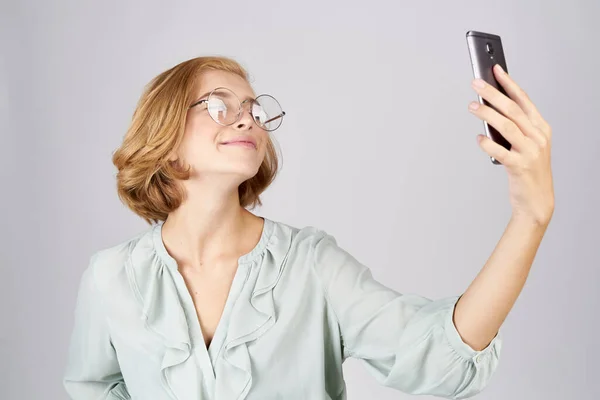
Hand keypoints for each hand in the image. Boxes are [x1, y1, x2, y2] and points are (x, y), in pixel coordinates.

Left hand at [468, 64, 554, 225]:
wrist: (536, 201)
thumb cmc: (528, 170)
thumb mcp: (527, 145)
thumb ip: (513, 128)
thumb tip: (488, 108)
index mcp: (541, 128)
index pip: (523, 99)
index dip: (508, 83)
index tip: (495, 70)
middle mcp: (538, 137)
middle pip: (512, 109)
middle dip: (493, 93)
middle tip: (476, 83)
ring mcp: (530, 152)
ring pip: (506, 126)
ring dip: (486, 114)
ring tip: (472, 106)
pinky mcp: (520, 167)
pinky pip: (499, 151)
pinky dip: (487, 143)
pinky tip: (478, 139)